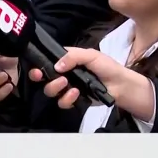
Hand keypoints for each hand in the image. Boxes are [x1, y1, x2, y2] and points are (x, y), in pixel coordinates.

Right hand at [27, 47, 150, 111]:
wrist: (122, 86)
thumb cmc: (108, 67)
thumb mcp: (91, 55)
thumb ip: (73, 57)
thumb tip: (56, 66)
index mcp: (66, 60)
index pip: (47, 60)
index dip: (39, 63)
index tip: (35, 66)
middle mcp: (64, 73)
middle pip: (43, 76)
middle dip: (39, 76)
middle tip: (41, 76)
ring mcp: (68, 87)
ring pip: (50, 90)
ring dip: (54, 87)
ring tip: (66, 84)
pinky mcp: (73, 100)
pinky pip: (62, 102)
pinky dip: (66, 98)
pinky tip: (76, 94)